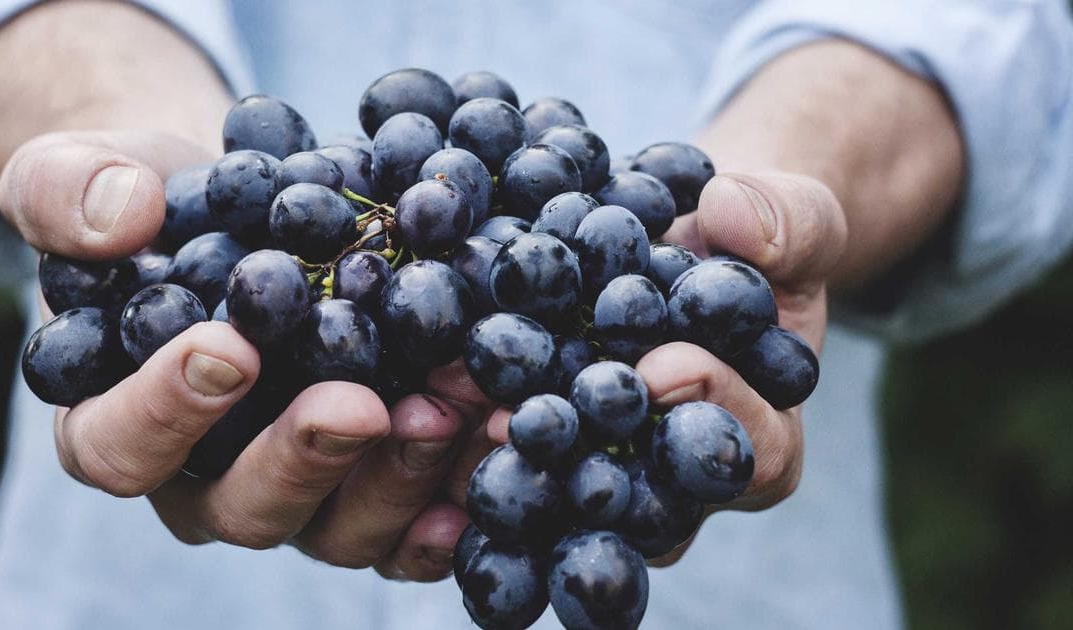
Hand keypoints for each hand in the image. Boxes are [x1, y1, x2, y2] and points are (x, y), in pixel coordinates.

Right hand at [0, 129, 472, 580]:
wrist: (242, 210)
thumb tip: (121, 216)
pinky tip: (497, 449)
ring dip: (401, 475)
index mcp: (115, 423)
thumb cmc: (149, 203)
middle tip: (361, 404)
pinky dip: (456, 497)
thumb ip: (68, 191)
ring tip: (455, 406)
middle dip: (306, 459)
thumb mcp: (81, 174)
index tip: (229, 347)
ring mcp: (297, 492)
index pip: (119, 447)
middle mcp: (206, 479)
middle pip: (244, 507)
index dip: (167, 411)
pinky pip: (411, 523)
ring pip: (340, 527)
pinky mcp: (369, 484)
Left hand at [429, 170, 847, 568]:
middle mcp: (677, 480)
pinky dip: (461, 422)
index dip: (713, 411)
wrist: (688, 242)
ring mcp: (606, 470)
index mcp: (761, 440)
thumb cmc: (755, 241)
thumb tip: (735, 217)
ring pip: (561, 488)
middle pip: (640, 496)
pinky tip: (417, 387)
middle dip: (583, 453)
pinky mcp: (545, 444)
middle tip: (526, 418)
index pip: (751, 453)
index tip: (664, 366)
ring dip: (504, 451)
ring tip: (452, 403)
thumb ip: (787, 222)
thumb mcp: (794, 219)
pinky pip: (508, 451)